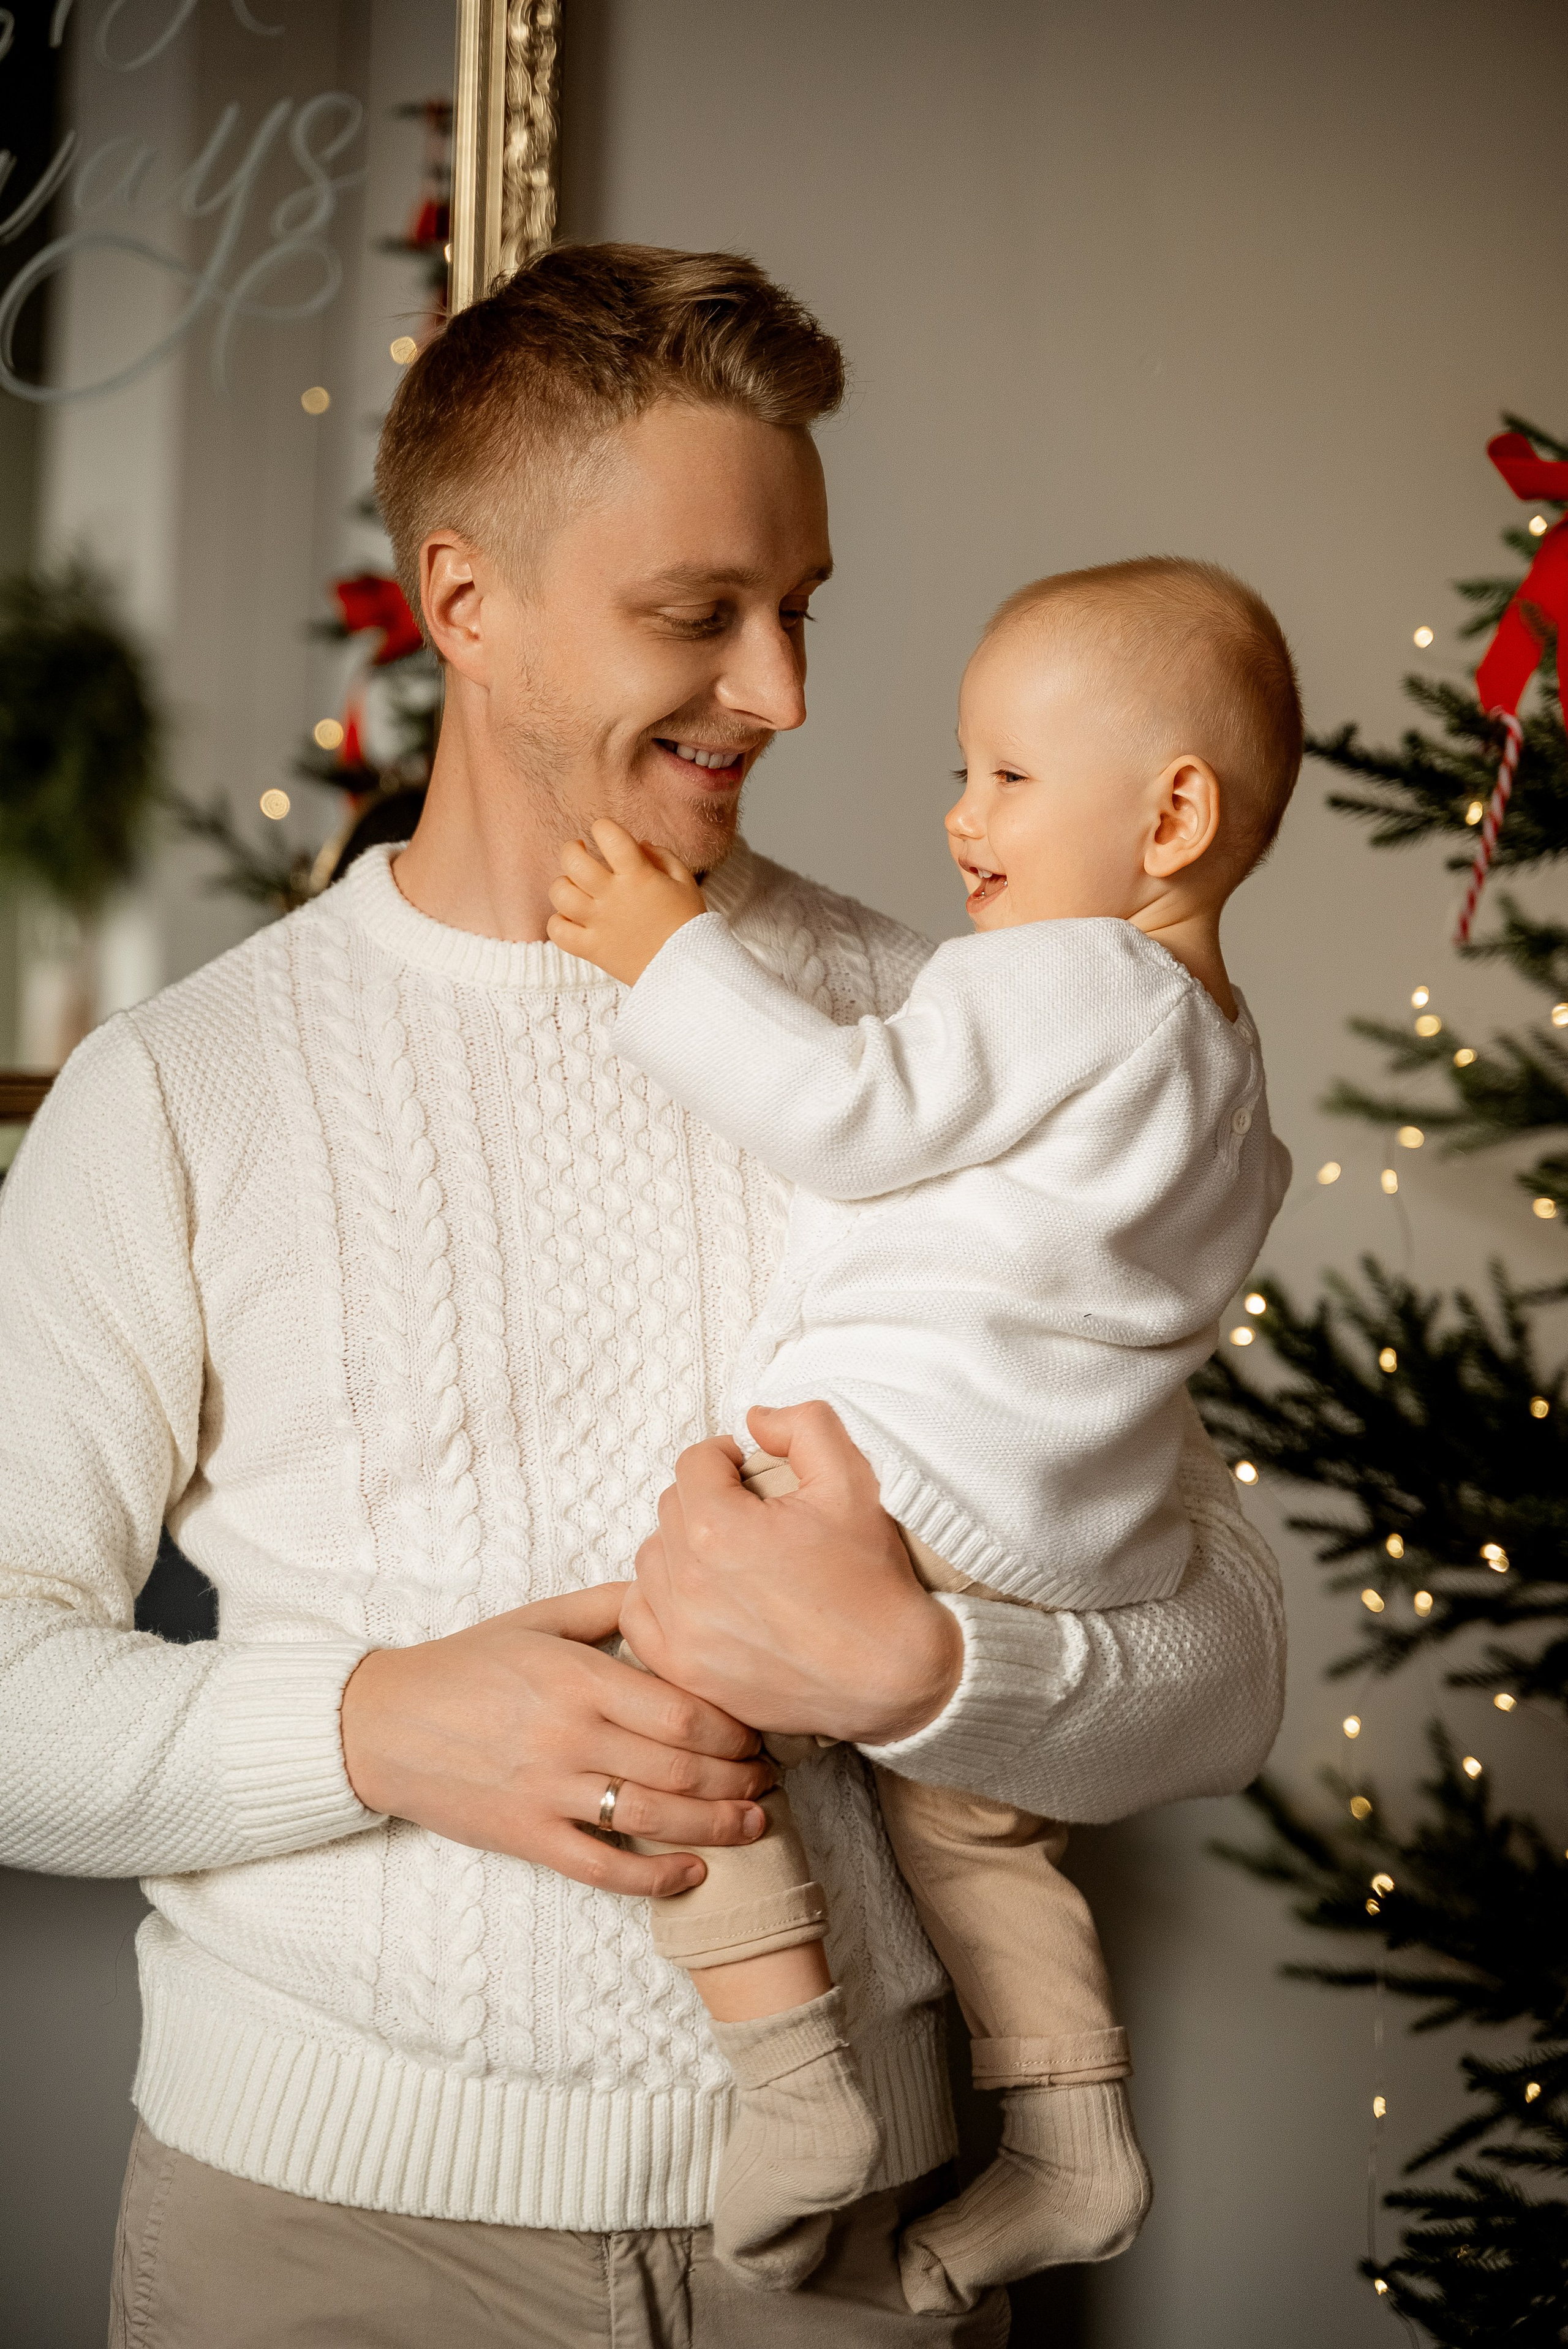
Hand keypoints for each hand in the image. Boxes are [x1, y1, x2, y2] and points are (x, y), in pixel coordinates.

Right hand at [339, 1583, 775, 1896]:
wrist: (381, 1723)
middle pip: (680, 1766)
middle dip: (738, 1776)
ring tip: (755, 1822)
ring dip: (716, 1825)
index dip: (733, 1727)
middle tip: (771, 1777)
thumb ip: (609, 1605)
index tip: (757, 1729)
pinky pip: (602, 1866)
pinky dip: (655, 1877)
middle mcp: (569, 1736)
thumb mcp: (538, 1618)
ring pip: (652, 1817)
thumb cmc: (466, 1665)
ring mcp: (547, 1791)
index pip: (682, 1709)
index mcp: (577, 1678)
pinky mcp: (526, 1836)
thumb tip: (671, 1591)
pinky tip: (694, 1874)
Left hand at [546, 817, 706, 985]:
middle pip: (573, 861)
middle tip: (579, 851)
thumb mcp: (684, 881)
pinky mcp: (591, 949)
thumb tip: (638, 844)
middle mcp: (613, 896)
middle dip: (571, 849)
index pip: (608, 835)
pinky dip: (558, 921)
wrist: (688, 970)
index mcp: (638, 875)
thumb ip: (661, 856)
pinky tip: (571, 917)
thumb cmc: (689, 923)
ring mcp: (599, 924)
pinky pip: (557, 931)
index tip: (606, 834)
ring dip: (563, 884)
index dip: (602, 827)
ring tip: (574, 886)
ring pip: (560, 894)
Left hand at [620, 1403, 965, 1747]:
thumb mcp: (854, 1480)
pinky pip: (639, 1616)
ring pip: (652, 1559)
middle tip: (750, 1514)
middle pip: (670, 1508)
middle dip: (706, 1498)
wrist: (893, 1676)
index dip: (725, 1457)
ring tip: (729, 1556)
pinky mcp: (683, 1672)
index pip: (693, 1463)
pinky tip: (700, 1597)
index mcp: (719, 1528)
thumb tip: (756, 1419)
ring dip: (681, 1546)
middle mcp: (688, 1582)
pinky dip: (661, 1599)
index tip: (749, 1471)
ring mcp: (681, 1633)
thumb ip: (804, 1425)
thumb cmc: (873, 1580)